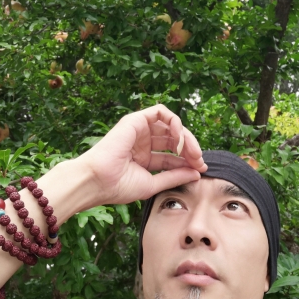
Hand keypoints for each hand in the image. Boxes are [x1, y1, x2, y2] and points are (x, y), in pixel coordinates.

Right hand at [80, 104, 206, 205]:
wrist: (98, 181)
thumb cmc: (118, 186)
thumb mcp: (153, 184)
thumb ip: (174, 176)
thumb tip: (197, 173)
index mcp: (143, 157)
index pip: (172, 156)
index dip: (188, 161)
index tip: (200, 170)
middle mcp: (142, 142)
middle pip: (174, 140)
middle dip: (190, 149)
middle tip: (200, 161)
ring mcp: (139, 130)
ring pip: (171, 125)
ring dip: (186, 137)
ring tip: (193, 152)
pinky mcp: (135, 120)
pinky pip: (161, 112)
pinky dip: (175, 122)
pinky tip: (181, 139)